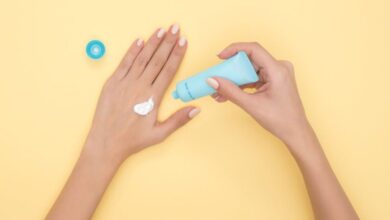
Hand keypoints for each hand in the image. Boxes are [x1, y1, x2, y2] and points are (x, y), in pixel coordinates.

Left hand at [85, 25, 199, 163]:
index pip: (168, 70)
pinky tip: (139, 41)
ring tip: (161, 30)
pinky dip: (132, 51)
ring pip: (141, 58)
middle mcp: (139, 86)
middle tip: (176, 29)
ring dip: (152, 43)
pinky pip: (124, 63)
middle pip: (157, 60)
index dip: (177, 55)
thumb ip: (178, 120)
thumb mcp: (160, 134)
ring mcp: (124, 83)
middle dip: (168, 43)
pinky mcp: (111, 83)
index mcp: (152, 97)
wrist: (106, 143)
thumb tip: (197, 109)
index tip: (183, 42)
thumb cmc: (133, 140)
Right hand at [207, 42, 310, 149]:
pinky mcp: (275, 80)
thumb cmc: (280, 120)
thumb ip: (230, 91)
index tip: (220, 57)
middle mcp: (279, 67)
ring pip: (250, 70)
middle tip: (217, 78)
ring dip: (235, 80)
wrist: (295, 132)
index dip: (234, 49)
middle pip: (250, 60)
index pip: (253, 49)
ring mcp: (278, 74)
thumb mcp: (251, 105)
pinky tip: (229, 93)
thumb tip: (212, 80)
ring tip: (219, 92)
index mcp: (278, 70)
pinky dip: (242, 85)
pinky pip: (254, 77)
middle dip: (231, 70)